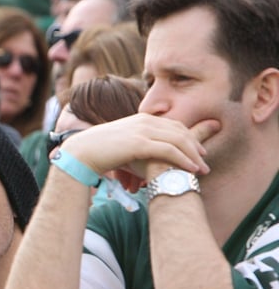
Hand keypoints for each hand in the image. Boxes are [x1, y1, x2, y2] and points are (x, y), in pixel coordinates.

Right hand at [62, 113, 216, 178]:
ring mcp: (143, 131)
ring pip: (179, 140)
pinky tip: (191, 169)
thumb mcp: (122, 142)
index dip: (189, 136)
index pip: (174, 125)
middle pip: (180, 131)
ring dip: (194, 155)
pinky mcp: (140, 143)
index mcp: (142, 118)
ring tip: (202, 169)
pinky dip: (184, 160)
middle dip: (196, 146)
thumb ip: (136, 142)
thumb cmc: (99, 151)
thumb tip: (143, 154)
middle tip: (205, 160)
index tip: (198, 150)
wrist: (82, 152)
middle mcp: (145, 121)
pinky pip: (170, 151)